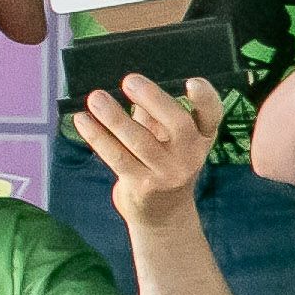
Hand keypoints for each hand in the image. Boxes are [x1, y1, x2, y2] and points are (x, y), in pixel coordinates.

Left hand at [75, 72, 226, 228]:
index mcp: (201, 137)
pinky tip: (82, 119)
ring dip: (114, 117)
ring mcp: (168, 174)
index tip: (192, 81)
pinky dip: (97, 136)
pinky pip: (116, 157)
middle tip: (129, 80)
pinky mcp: (142, 186)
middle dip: (153, 99)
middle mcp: (191, 156)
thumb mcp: (167, 138)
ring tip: (95, 98)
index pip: (212, 115)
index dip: (205, 99)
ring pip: (139, 141)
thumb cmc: (162, 162)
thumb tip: (129, 81)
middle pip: (178, 124)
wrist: (162, 214)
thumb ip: (153, 111)